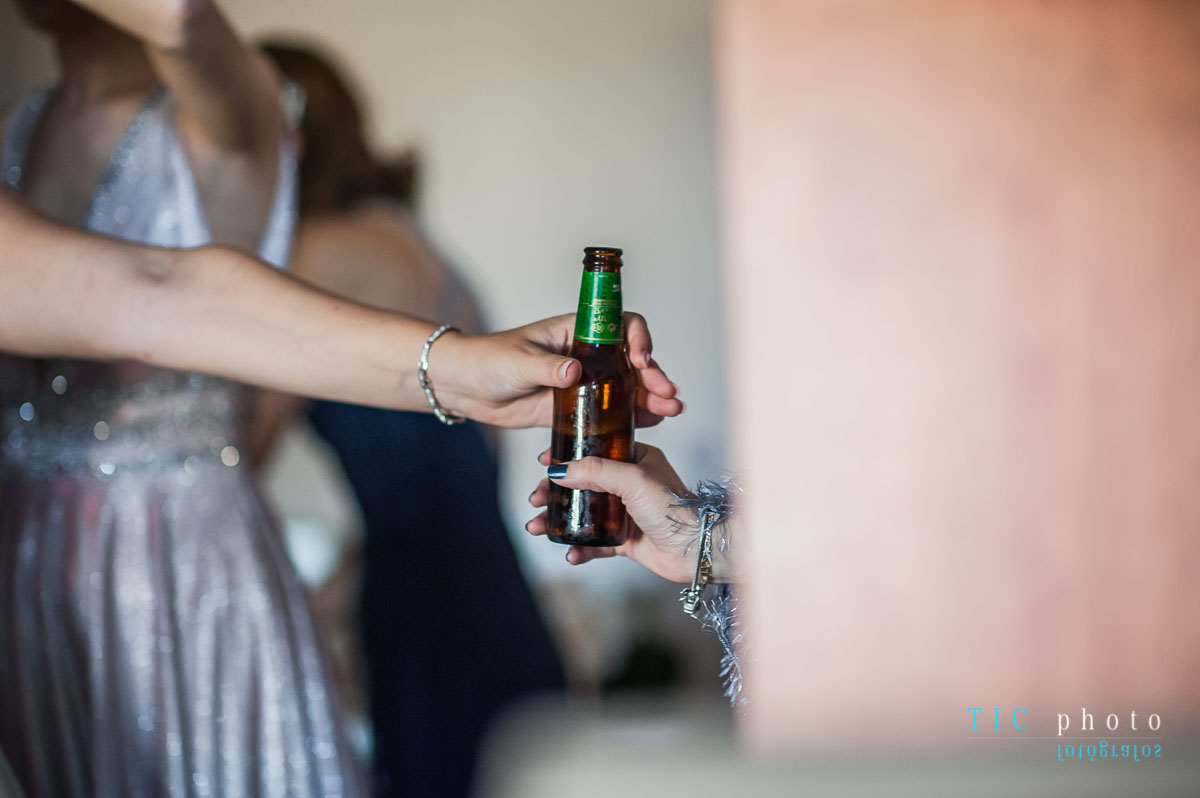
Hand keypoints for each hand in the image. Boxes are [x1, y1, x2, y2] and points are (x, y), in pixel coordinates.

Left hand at [430, 313, 682, 428]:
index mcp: (575, 332)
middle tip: (667, 393)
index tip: (640, 359)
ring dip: (650, 397)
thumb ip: (547, 367)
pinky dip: (631, 417)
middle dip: (653, 375)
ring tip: (671, 410)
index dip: (637, 339)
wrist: (465, 386)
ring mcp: (583, 382)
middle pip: (630, 360)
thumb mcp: (518, 361)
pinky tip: (651, 424)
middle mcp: (586, 355)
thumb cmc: (488, 361)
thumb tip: (574, 371)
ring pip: (625, 387)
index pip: (619, 325)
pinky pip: (608, 412)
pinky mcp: (575, 408)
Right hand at [526, 443, 700, 581]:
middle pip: (582, 484)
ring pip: (583, 514)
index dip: (567, 457)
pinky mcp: (626, 539)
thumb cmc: (675, 508)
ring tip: (537, 528)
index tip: (544, 463)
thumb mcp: (633, 479)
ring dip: (559, 521)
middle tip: (536, 499)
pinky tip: (570, 554)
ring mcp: (626, 512)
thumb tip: (560, 470)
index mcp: (635, 459)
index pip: (594, 451)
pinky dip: (580, 548)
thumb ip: (596, 470)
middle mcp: (629, 484)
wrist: (698, 548)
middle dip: (554, 493)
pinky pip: (596, 543)